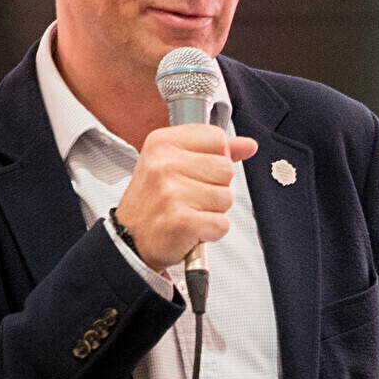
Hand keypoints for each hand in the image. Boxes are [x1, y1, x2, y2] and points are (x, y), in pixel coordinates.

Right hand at [116, 121, 256, 271]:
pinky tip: (192, 229)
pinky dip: (211, 231)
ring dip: (213, 211)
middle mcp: (164, 164)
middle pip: (226, 169)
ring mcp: (172, 193)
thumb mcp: (174, 164)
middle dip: (215, 187)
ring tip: (189, 212)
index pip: (217, 138)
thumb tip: (248, 145)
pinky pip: (222, 224)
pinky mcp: (182, 222)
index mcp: (162, 143)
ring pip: (226, 197)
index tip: (196, 172)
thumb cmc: (153, 202)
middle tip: (190, 197)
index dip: (215, 158)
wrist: (130, 240)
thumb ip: (213, 151)